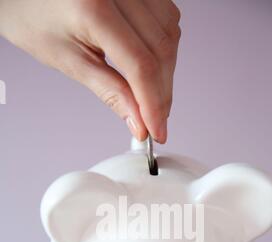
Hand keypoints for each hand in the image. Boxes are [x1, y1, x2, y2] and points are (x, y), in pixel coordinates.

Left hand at [0, 0, 180, 142]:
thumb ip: (110, 91)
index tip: (156, 130)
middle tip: (155, 122)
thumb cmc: (33, 18)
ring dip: (166, 72)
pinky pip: (167, 19)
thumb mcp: (69, 61)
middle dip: (162, 93)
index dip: (153, 103)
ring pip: (170, 35)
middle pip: (161, 50)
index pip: (140, 64)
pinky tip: (154, 67)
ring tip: (152, 98)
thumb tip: (138, 121)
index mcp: (94, 7)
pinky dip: (164, 48)